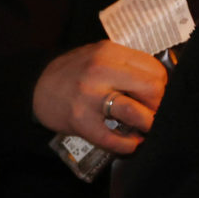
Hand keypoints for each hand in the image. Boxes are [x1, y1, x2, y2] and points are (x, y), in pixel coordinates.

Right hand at [32, 42, 168, 155]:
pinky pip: (112, 138)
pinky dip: (127, 144)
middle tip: (153, 112)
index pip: (155, 70)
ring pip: (135, 112)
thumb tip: (163, 86)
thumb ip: (127, 65)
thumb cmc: (76, 73)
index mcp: (109, 52)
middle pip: (152, 89)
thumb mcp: (100, 56)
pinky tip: (131, 143)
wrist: (35, 87)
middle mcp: (100, 71)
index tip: (157, 96)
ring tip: (145, 128)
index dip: (163, 86)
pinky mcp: (79, 120)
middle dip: (159, 105)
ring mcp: (89, 96)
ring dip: (147, 124)